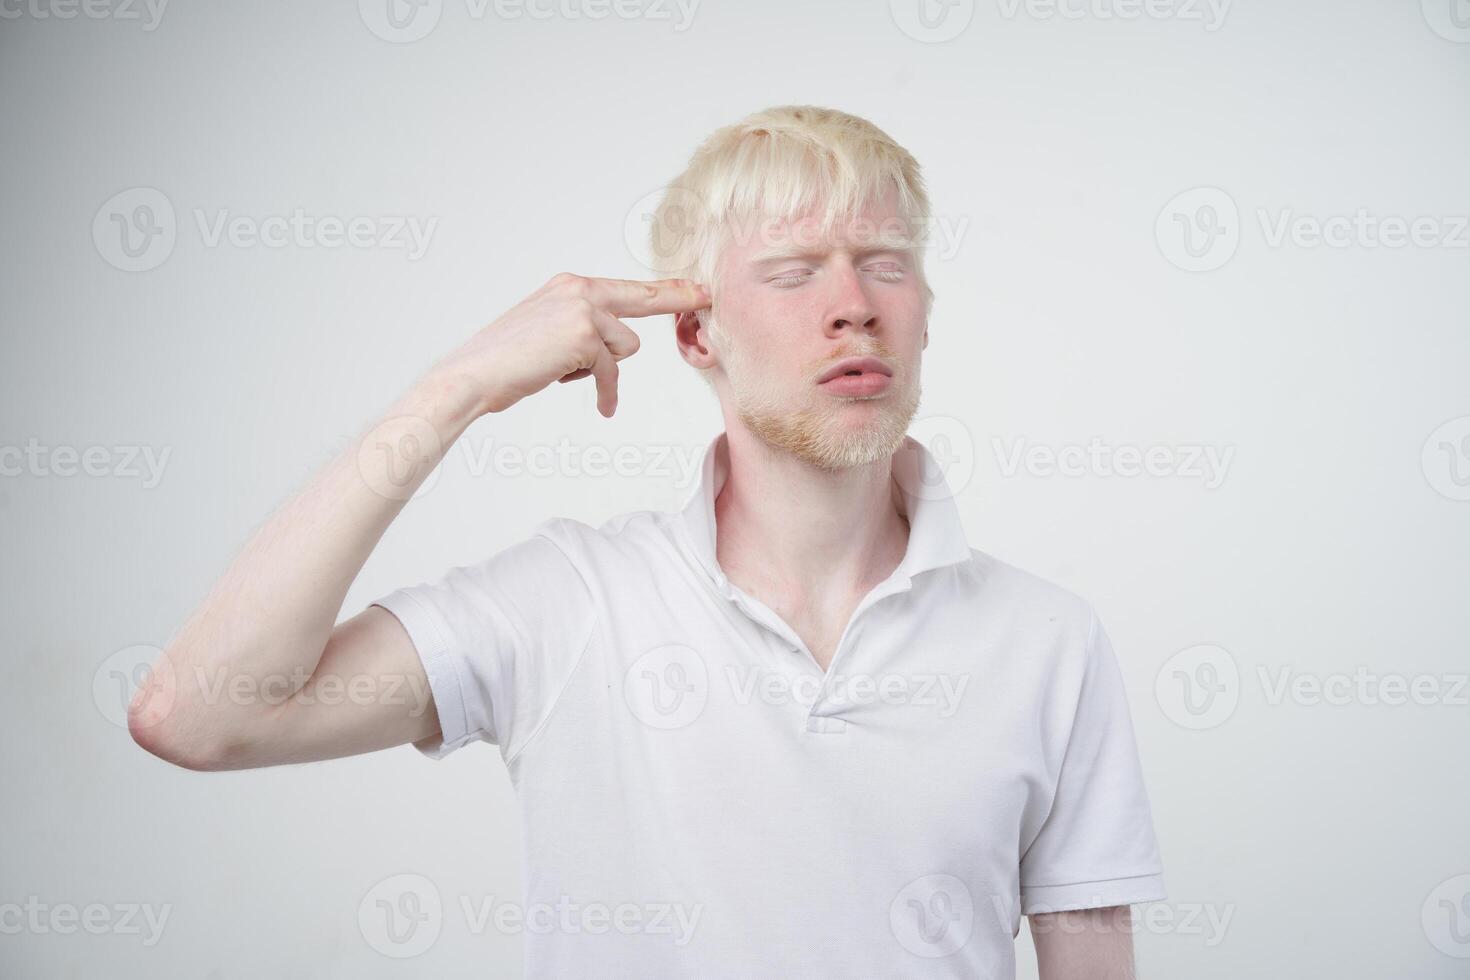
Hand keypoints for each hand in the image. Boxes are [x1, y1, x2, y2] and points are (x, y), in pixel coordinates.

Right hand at [432, 272, 709, 418]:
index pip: (626, 287)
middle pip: (642, 299)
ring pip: (625, 346)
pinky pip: (610, 372)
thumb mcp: (547, 331)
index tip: (694, 286)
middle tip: (707, 294)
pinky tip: (602, 407)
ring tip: (564, 371)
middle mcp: (578, 289)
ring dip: (602, 368)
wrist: (474, 374)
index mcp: (570, 286)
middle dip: (676, 297)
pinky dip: (605, 392)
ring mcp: (582, 310)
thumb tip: (613, 344)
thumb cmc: (506, 361)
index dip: (664, 289)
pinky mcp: (584, 337)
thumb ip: (582, 326)